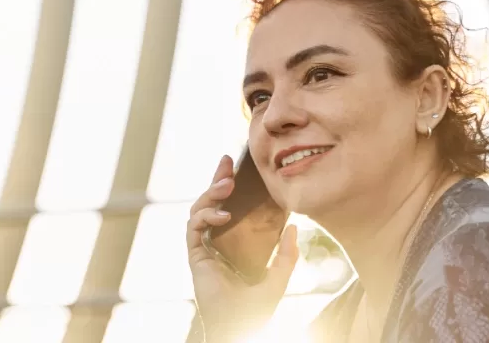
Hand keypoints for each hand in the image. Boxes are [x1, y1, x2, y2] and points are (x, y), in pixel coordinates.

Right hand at [187, 155, 298, 341]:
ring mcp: (204, 248)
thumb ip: (286, 253)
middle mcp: (215, 242)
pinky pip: (195, 229)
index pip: (227, 206)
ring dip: (211, 195)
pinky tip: (224, 215)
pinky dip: (207, 217)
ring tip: (227, 185)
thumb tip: (294, 226)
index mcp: (231, 243)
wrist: (241, 324)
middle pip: (210, 202)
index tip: (235, 167)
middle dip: (216, 180)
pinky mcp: (196, 256)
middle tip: (227, 164)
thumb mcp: (279, 276)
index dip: (228, 185)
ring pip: (199, 210)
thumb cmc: (257, 307)